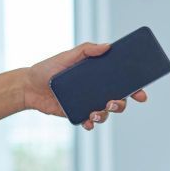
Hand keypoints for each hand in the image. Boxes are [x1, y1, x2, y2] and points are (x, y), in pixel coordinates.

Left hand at [22, 42, 148, 129]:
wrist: (28, 86)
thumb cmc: (48, 68)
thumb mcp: (67, 55)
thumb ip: (86, 49)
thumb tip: (107, 46)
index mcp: (98, 76)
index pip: (122, 82)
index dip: (135, 88)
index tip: (141, 94)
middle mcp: (96, 91)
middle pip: (118, 100)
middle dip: (120, 104)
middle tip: (112, 102)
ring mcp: (87, 103)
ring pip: (105, 113)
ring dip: (104, 115)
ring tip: (94, 113)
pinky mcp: (77, 114)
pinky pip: (89, 123)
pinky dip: (90, 124)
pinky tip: (87, 122)